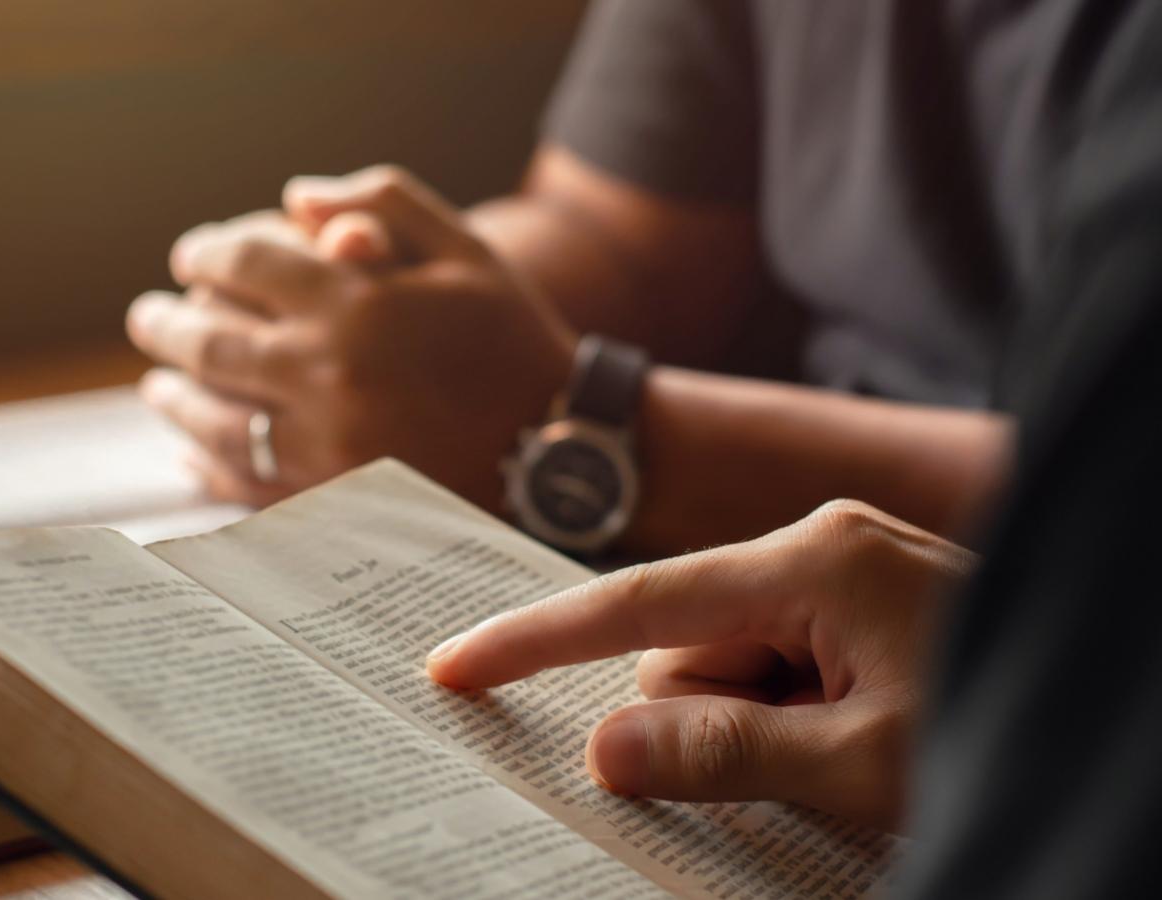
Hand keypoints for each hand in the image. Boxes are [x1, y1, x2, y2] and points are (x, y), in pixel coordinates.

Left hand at [128, 166, 576, 508]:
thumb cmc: (513, 338)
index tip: (191, 257)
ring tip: (157, 385)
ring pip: (216, 418)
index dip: (206, 254)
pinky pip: (247, 479)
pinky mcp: (332, 498)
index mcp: (356, 303)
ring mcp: (324, 443)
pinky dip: (209, 463)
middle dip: (165, 325)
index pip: (246, 263)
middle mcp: (328, 373)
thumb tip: (297, 197)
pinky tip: (192, 450)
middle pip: (210, 343)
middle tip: (148, 317)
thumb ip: (384, 204)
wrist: (560, 445)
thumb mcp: (466, 248)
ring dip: (174, 397)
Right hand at [424, 500, 976, 830]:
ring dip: (756, 728)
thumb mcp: (863, 765)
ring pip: (728, 664)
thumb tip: (603, 747)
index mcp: (810, 562)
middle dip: (707, 722)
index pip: (637, 603)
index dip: (535, 640)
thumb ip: (724, 753)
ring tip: (853, 760)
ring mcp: (842, 572)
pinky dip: (787, 717)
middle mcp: (817, 547)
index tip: (453, 668)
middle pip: (684, 647)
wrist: (1120, 702)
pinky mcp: (860, 603)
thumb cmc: (1003, 724)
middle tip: (805, 772)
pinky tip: (852, 743)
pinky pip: (775, 664)